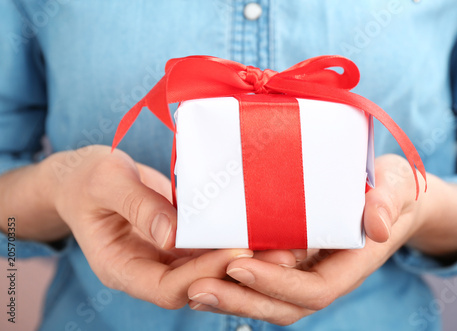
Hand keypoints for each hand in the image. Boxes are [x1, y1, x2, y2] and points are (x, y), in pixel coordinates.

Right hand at [44, 145, 299, 307]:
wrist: (84, 179)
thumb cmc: (87, 178)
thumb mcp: (106, 183)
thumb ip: (138, 206)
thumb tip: (173, 235)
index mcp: (120, 267)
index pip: (167, 287)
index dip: (203, 273)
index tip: (237, 250)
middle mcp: (146, 270)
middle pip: (195, 285)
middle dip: (234, 272)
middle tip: (274, 252)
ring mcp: (163, 258)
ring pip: (207, 269)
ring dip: (240, 259)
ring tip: (277, 243)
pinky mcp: (177, 242)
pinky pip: (206, 247)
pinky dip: (230, 240)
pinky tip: (258, 227)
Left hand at [186, 154, 456, 324]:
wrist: (387, 195)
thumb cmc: (391, 188)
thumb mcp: (396, 186)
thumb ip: (389, 202)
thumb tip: (378, 227)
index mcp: (350, 264)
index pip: (313, 290)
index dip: (276, 285)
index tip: (239, 267)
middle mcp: (324, 275)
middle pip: (283, 305)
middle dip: (241, 301)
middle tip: (196, 290)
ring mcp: (306, 272)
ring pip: (267, 299)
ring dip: (230, 299)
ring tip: (190, 291)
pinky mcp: (292, 261)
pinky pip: (262, 281)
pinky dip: (233, 284)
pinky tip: (202, 275)